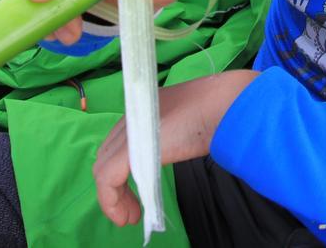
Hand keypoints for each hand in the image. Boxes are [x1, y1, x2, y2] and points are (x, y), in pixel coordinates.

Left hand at [93, 71, 259, 225]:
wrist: (222, 107)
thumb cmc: (216, 113)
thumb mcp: (189, 125)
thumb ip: (173, 137)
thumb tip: (177, 149)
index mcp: (144, 110)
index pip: (119, 145)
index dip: (121, 171)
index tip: (134, 195)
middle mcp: (130, 119)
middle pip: (107, 158)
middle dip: (116, 189)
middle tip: (131, 211)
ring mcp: (128, 134)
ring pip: (103, 170)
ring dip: (113, 199)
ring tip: (129, 218)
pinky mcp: (128, 151)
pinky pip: (108, 179)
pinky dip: (111, 201)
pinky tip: (124, 216)